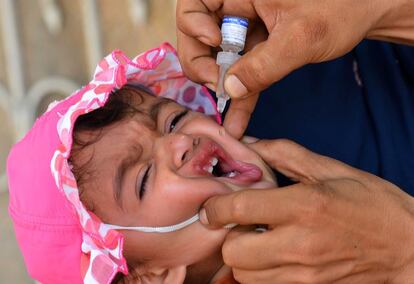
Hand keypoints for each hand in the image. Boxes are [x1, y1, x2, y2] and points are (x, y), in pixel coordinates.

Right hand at [177, 0, 412, 137]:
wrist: (369, 12)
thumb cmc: (341, 7)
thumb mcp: (300, 36)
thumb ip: (263, 65)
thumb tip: (230, 89)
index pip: (193, 3)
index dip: (194, 25)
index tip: (215, 43)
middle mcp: (239, 6)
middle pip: (199, 34)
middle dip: (204, 63)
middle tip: (217, 85)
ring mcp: (248, 28)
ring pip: (220, 57)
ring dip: (222, 86)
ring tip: (226, 114)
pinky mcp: (260, 48)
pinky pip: (243, 71)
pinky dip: (242, 94)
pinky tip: (237, 120)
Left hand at [200, 139, 413, 282]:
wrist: (408, 247)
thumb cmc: (372, 204)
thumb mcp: (331, 170)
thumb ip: (285, 154)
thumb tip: (250, 143)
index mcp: (304, 206)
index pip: (239, 209)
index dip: (215, 207)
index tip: (211, 207)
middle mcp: (300, 243)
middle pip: (234, 251)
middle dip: (230, 235)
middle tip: (244, 222)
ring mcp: (304, 274)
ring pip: (245, 274)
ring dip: (243, 255)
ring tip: (260, 238)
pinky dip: (259, 272)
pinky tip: (273, 254)